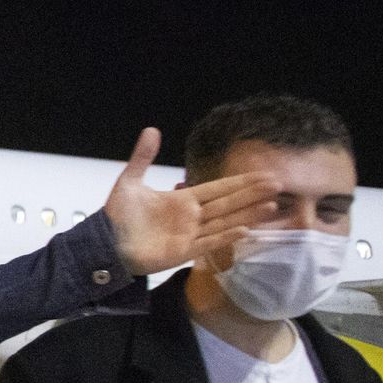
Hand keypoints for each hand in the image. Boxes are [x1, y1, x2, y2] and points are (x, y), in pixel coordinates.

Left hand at [102, 128, 278, 273]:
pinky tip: (245, 229)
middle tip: (278, 184)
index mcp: (182, 200)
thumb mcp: (130, 183)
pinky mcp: (181, 252)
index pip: (218, 188)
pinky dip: (225, 237)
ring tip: (271, 206)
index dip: (240, 182)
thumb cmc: (116, 217)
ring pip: (224, 222)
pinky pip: (208, 244)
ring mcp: (188, 236)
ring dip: (247, 214)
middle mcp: (190, 217)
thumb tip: (151, 129)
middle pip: (227, 203)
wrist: (104, 243)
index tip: (263, 174)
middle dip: (252, 194)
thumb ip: (142, 158)